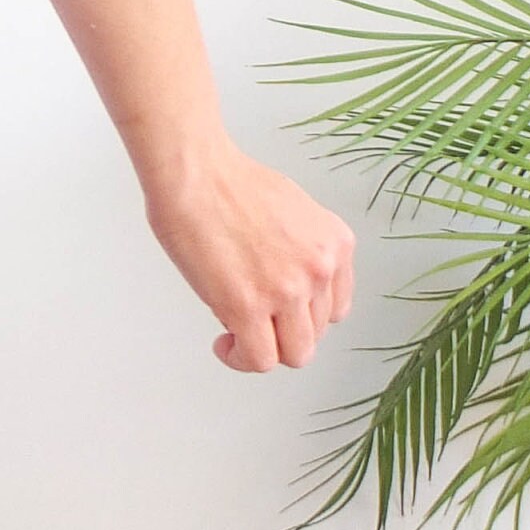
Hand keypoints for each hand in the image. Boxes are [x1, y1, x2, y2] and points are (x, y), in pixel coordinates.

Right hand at [148, 141, 356, 372]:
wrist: (194, 170)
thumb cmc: (227, 180)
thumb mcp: (291, 211)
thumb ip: (301, 251)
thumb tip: (285, 284)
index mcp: (336, 243)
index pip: (335, 307)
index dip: (304, 315)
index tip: (282, 313)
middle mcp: (320, 269)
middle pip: (315, 334)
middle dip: (283, 332)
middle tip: (255, 321)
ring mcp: (287, 290)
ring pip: (293, 354)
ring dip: (264, 348)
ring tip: (237, 333)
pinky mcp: (249, 307)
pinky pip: (258, 360)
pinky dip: (240, 359)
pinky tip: (225, 344)